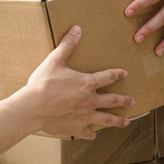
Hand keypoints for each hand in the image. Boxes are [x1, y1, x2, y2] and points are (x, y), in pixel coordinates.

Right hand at [15, 26, 134, 138]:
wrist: (33, 107)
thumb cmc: (43, 84)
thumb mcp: (54, 61)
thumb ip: (67, 45)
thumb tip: (77, 29)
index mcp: (87, 83)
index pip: (108, 77)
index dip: (117, 74)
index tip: (124, 74)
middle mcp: (90, 100)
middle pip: (112, 100)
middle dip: (123, 101)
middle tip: (131, 102)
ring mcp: (84, 116)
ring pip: (106, 119)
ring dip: (117, 120)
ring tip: (125, 122)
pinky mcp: (76, 128)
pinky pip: (87, 132)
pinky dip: (91, 133)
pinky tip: (92, 134)